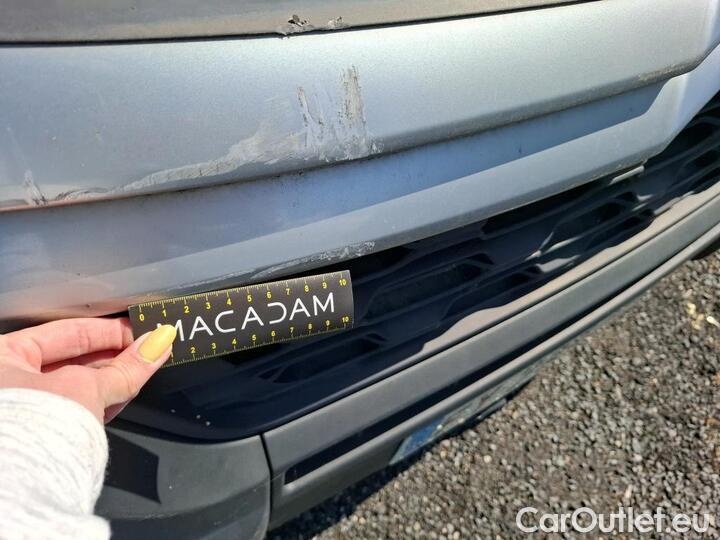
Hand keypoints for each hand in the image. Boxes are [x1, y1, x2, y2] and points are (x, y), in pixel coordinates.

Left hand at [0, 318, 176, 422]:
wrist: (21, 490)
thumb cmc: (30, 431)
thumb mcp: (88, 388)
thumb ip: (127, 367)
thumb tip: (158, 344)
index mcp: (2, 357)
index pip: (68, 332)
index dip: (110, 332)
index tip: (141, 333)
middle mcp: (7, 382)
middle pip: (75, 359)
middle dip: (115, 357)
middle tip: (149, 352)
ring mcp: (21, 409)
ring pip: (77, 385)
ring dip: (112, 380)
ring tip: (140, 374)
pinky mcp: (38, 435)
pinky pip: (75, 408)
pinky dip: (100, 402)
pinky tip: (121, 397)